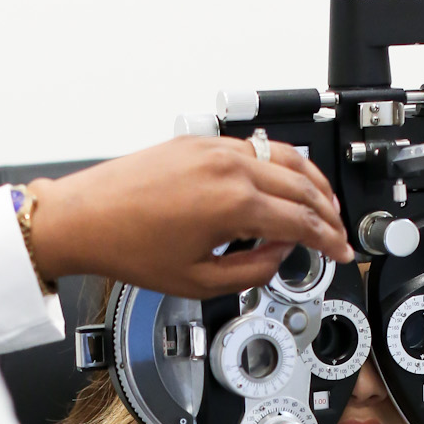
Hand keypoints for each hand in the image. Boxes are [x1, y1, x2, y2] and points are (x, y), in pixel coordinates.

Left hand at [25, 135, 350, 296]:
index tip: (340, 251)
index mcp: (233, 203)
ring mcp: (214, 148)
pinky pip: (256, 147)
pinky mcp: (199, 141)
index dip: (329, 240)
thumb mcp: (199, 282)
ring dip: (311, 182)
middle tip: (338, 232)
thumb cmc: (127, 246)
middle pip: (302, 186)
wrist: (83, 218)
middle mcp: (229, 167)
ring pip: (285, 157)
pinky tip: (283, 179)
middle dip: (328, 212)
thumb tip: (279, 255)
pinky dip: (280, 164)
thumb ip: (252, 271)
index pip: (302, 221)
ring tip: (322, 204)